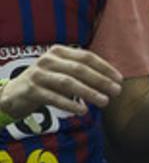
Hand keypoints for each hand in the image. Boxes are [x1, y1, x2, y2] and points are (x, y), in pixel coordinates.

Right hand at [0, 45, 122, 118]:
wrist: (13, 94)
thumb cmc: (46, 83)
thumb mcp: (62, 71)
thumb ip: (82, 72)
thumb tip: (112, 81)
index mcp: (59, 51)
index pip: (87, 57)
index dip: (105, 68)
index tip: (120, 79)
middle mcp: (48, 60)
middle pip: (80, 69)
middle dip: (101, 81)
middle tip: (116, 91)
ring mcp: (38, 74)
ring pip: (68, 83)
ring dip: (89, 93)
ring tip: (105, 102)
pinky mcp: (31, 90)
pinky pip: (54, 98)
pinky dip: (69, 104)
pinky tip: (82, 111)